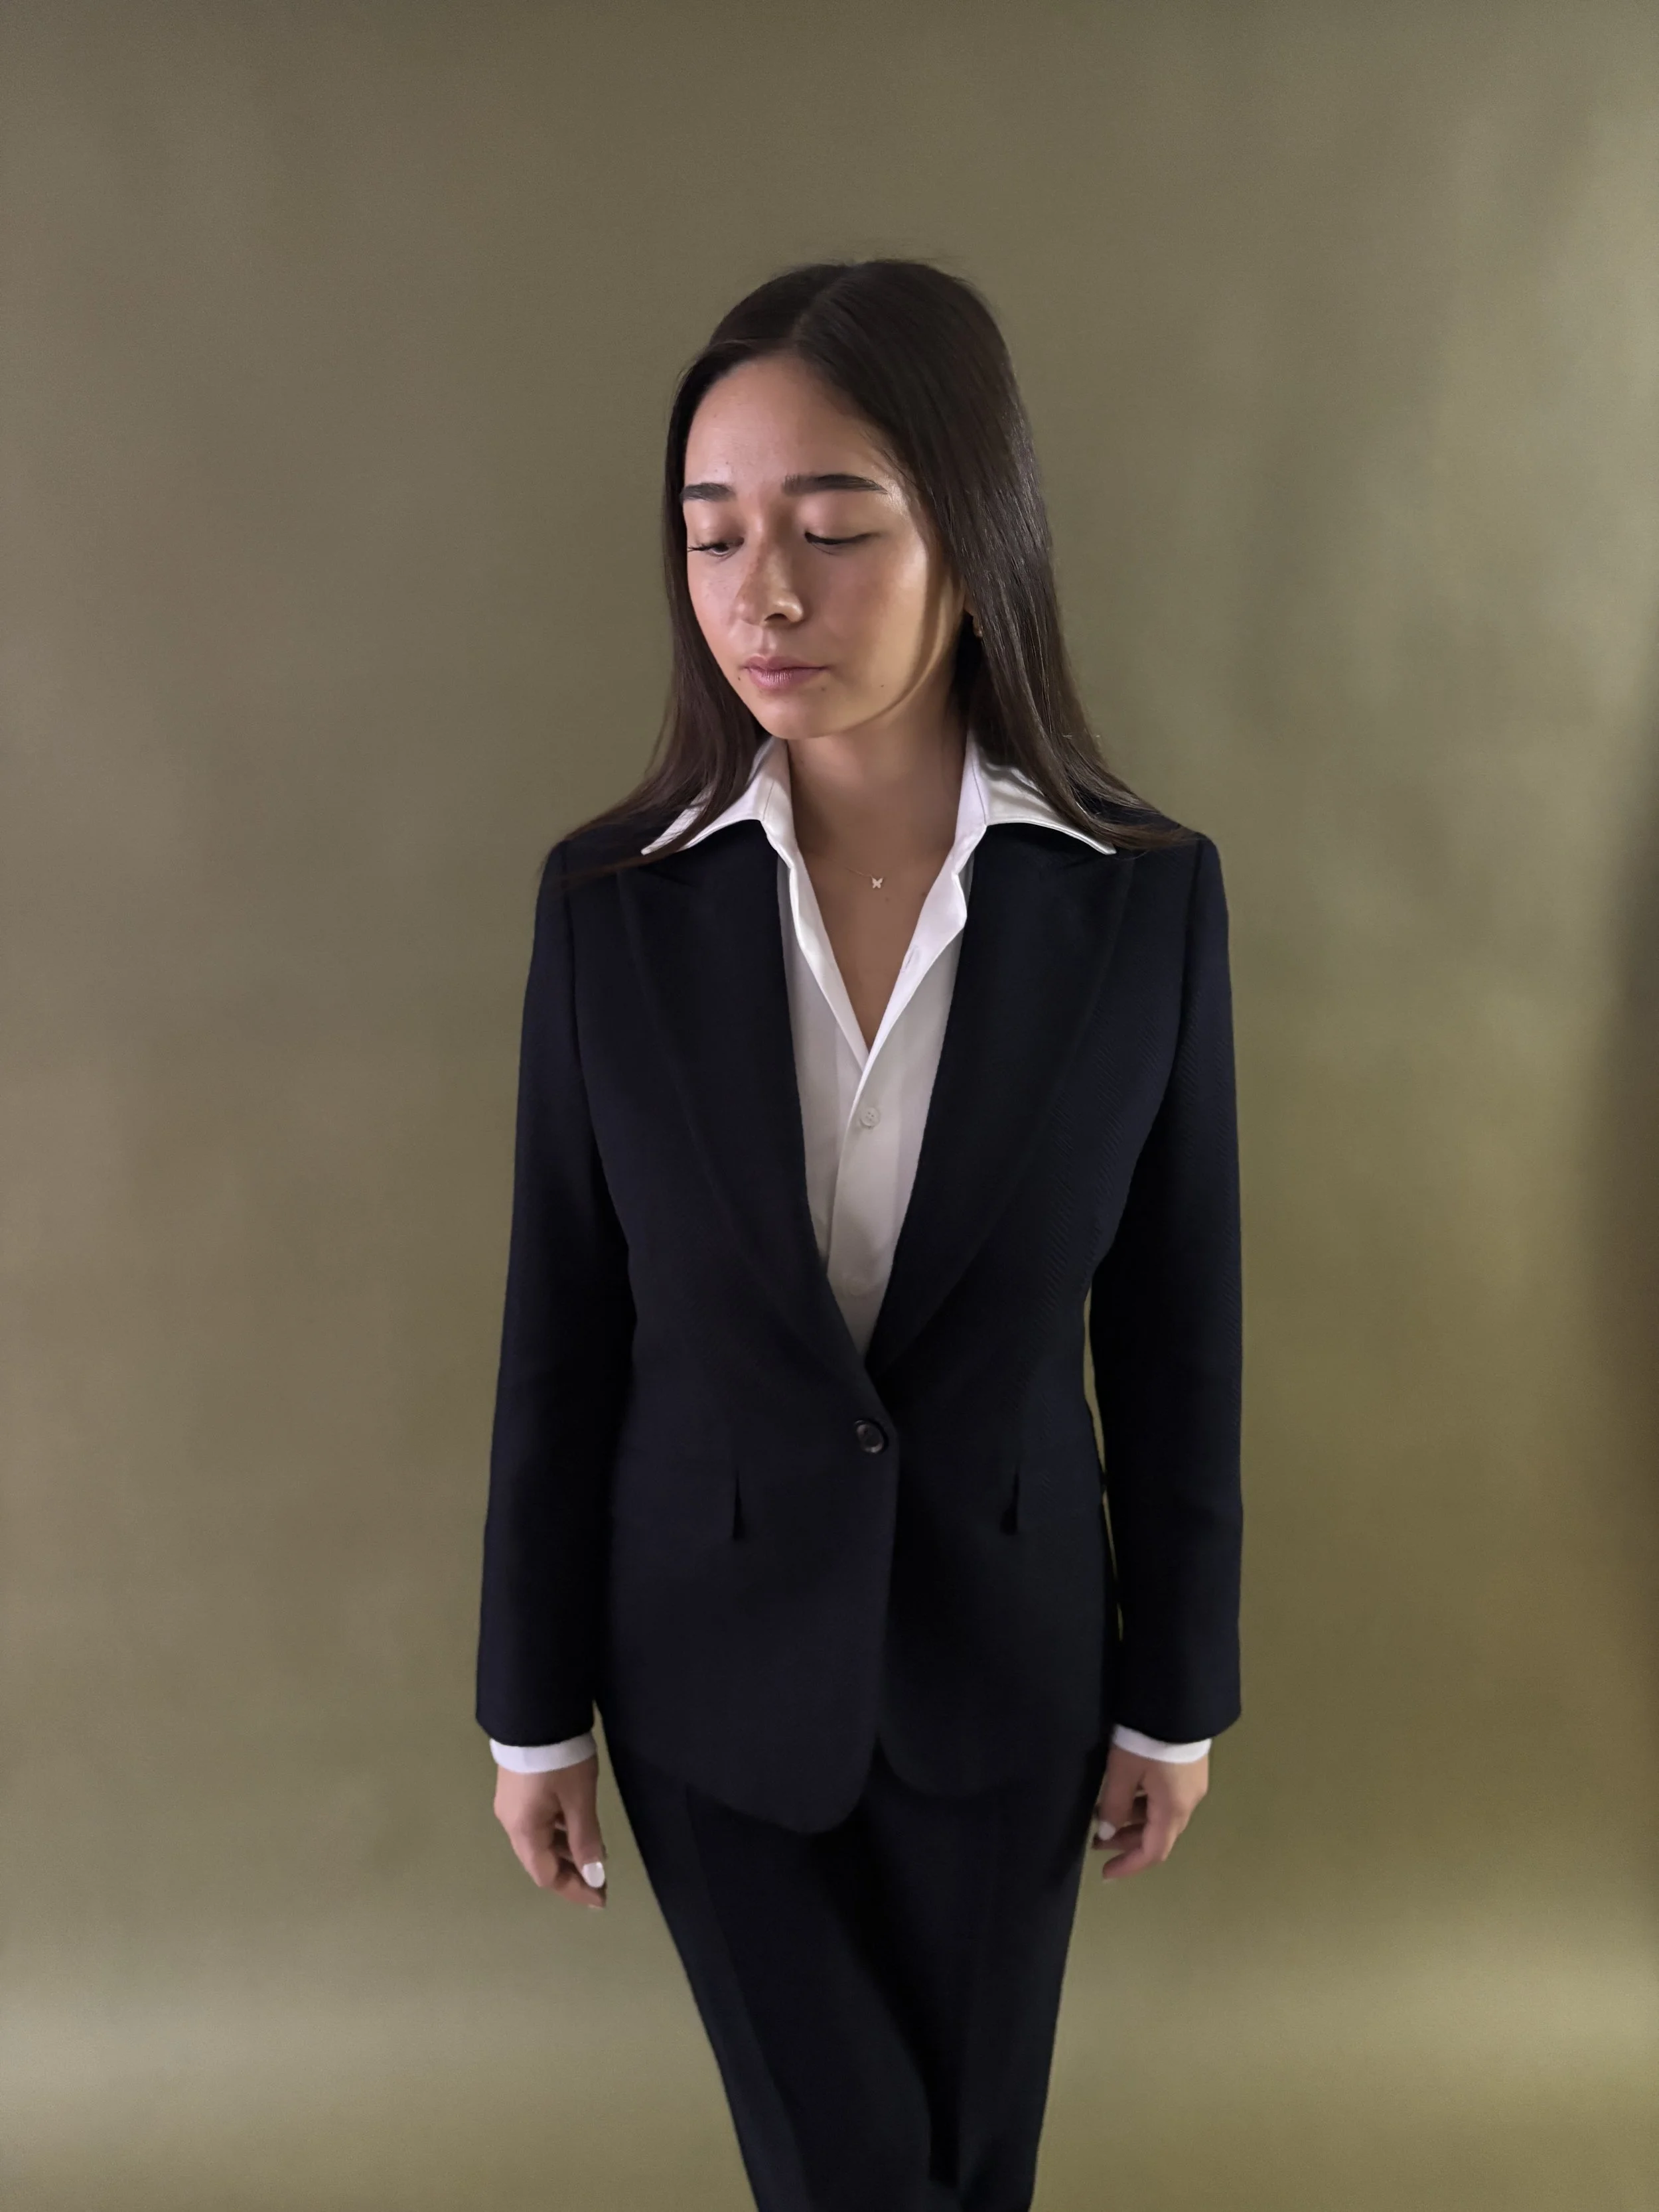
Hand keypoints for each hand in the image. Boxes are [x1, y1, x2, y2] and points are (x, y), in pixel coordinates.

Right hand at [493, 1754, 609, 1909]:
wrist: (535, 1712)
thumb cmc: (559, 1761)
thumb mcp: (579, 1799)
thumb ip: (586, 1839)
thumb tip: (595, 1876)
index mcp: (524, 1831)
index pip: (548, 1876)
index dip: (575, 1890)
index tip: (601, 1898)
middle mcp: (511, 1824)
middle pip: (540, 1862)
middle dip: (570, 1874)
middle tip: (599, 1881)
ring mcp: (511, 1806)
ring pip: (539, 1842)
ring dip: (566, 1852)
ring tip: (594, 1854)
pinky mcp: (516, 1791)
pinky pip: (538, 1824)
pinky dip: (559, 1833)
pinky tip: (577, 1828)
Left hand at [1090, 1743, 1207, 1880]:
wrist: (1177, 1700)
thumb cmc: (1147, 1740)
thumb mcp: (1123, 1772)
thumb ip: (1114, 1805)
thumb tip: (1105, 1833)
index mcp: (1173, 1809)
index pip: (1153, 1852)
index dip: (1129, 1866)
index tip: (1105, 1874)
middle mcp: (1188, 1802)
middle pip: (1158, 1835)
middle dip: (1127, 1842)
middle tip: (1096, 1840)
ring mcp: (1191, 1784)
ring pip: (1161, 1816)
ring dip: (1134, 1821)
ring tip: (1104, 1814)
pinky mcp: (1190, 1768)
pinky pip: (1165, 1798)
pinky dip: (1144, 1804)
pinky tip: (1126, 1792)